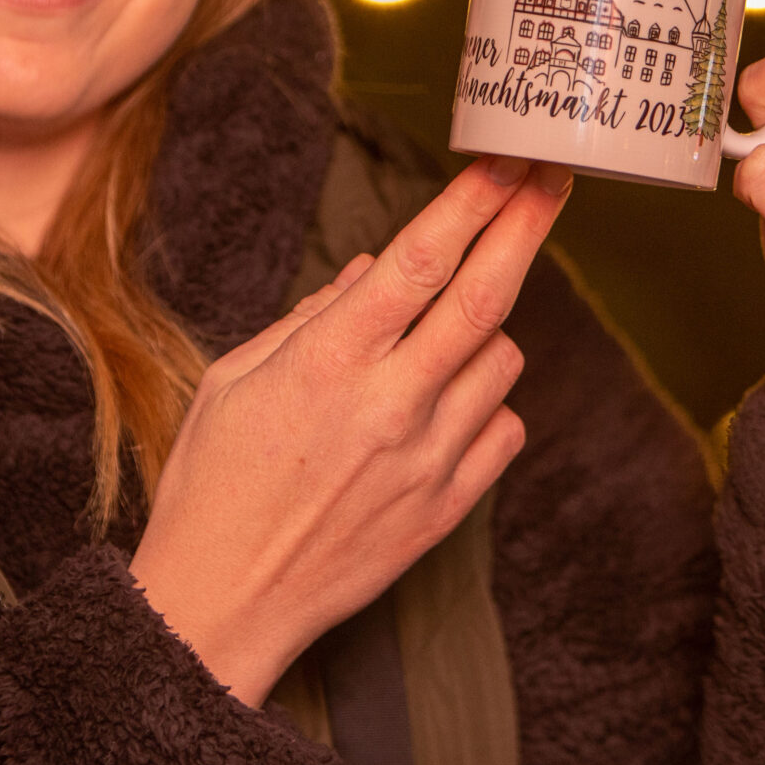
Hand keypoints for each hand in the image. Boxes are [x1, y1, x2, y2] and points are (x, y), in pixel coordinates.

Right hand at [128, 155, 572, 705]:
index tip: (505, 161)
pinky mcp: (447, 510)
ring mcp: (426, 461)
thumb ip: (315, 317)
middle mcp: (388, 405)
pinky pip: (504, 429)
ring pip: (502, 361)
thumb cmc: (214, 482)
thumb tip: (379, 269)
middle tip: (551, 179)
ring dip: (485, 331)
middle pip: (485, 297)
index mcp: (328, 362)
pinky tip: (444, 407)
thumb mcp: (237, 378)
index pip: (419, 261)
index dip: (471, 202)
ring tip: (436, 342)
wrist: (223, 603)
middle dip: (526, 224)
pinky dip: (487, 404)